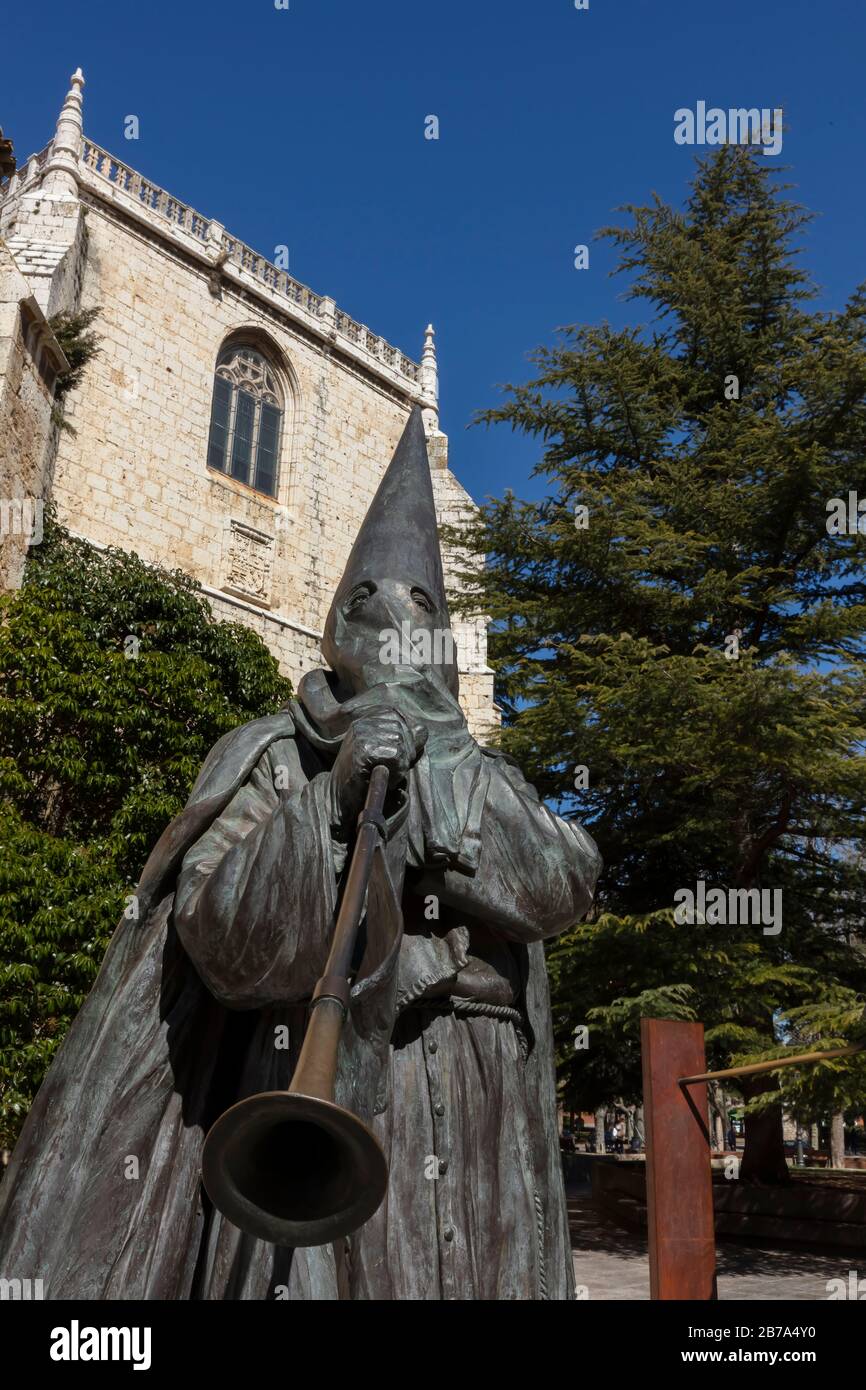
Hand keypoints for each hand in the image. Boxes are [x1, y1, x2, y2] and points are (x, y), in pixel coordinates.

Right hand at [328, 709, 426, 831]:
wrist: (339, 798)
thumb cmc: (363, 777)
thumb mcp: (382, 751)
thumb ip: (403, 738)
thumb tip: (421, 731)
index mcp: (368, 719)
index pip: (405, 720)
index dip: (409, 741)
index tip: (399, 757)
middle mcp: (363, 723)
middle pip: (405, 732)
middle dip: (406, 755)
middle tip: (390, 770)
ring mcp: (361, 735)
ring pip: (402, 745)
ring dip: (400, 765)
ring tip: (384, 774)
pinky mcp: (362, 750)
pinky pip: (396, 756)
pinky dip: (396, 772)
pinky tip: (382, 778)